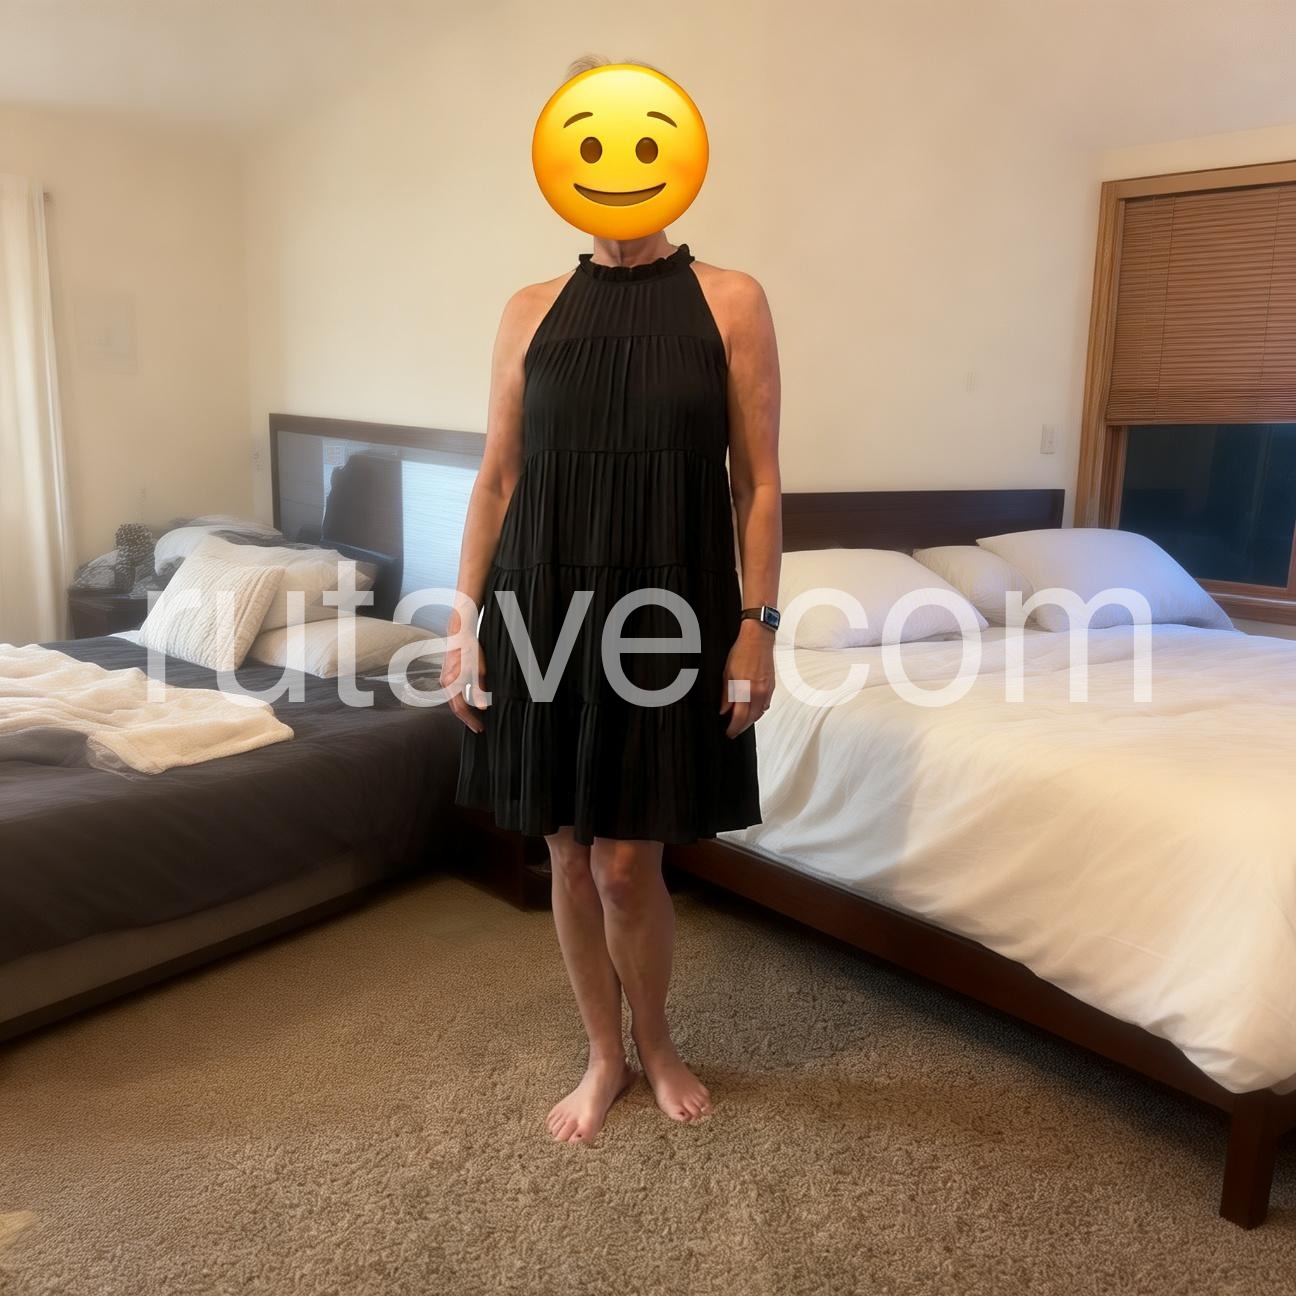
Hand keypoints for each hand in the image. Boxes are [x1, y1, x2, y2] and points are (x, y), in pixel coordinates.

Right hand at [441, 634, 488, 732]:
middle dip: (467, 719)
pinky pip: (452, 694)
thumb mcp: (478, 671)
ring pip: (453, 701)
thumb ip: (479, 690)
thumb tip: (482, 707)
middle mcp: (445, 683)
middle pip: (455, 708)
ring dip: (464, 711)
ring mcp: (444, 680)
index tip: (479, 727)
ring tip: (475, 718)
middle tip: (477, 727)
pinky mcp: (446, 676)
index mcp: (452, 683)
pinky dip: (461, 701)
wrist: (459, 634)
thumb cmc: (469, 649)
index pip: (461, 709)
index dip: (470, 720)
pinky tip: (469, 703)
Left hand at [719, 621, 775, 737]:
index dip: (734, 728)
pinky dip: (758, 710)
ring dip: (750, 719)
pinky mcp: (771, 686)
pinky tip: (752, 708)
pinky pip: (765, 704)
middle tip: (734, 730)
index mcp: (745, 690)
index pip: (740, 717)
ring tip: (741, 721)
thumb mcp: (727, 674)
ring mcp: (767, 690)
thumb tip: (724, 709)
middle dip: (742, 727)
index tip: (729, 732)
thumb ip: (726, 695)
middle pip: (751, 719)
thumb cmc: (742, 652)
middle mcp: (758, 692)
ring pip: (759, 713)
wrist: (758, 639)